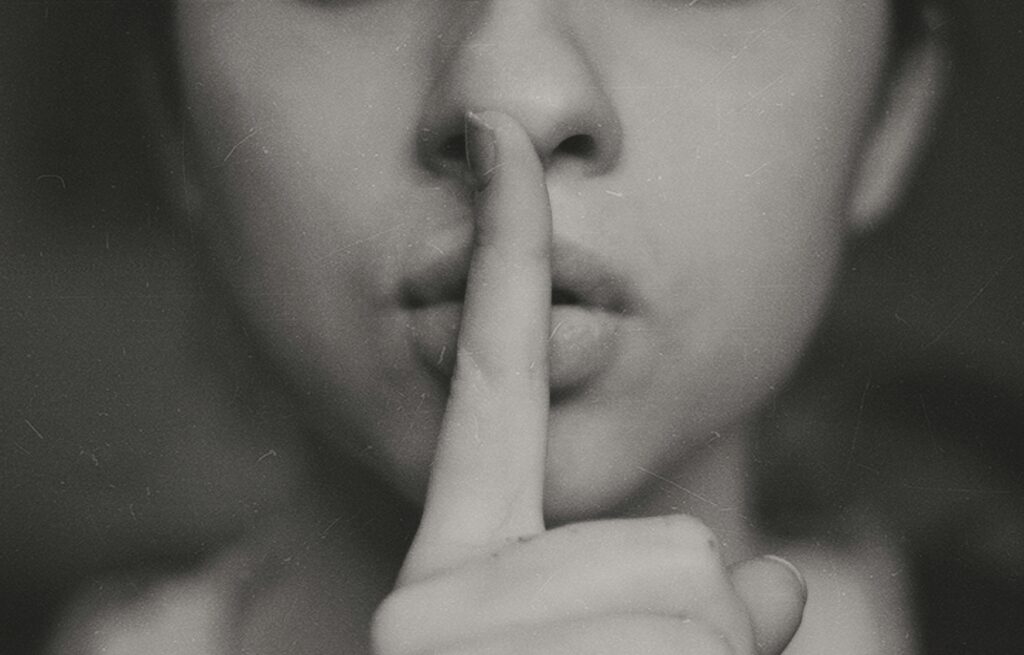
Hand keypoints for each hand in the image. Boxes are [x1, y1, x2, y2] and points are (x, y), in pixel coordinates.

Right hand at [372, 111, 805, 654]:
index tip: (499, 141)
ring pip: (703, 585)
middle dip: (695, 620)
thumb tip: (785, 581)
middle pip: (673, 538)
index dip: (504, 255)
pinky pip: (706, 633)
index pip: (493, 381)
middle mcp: (435, 593)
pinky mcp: (470, 651)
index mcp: (457, 568)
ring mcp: (456, 629)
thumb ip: (688, 599)